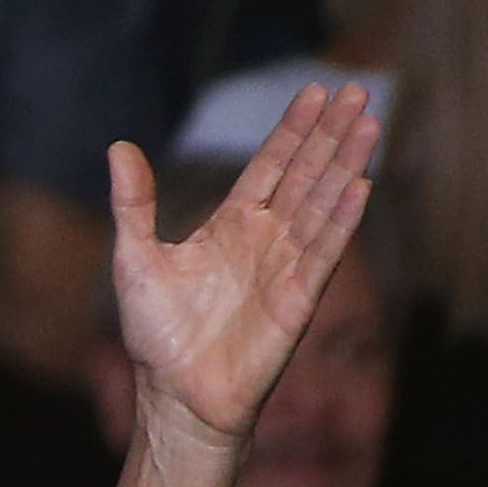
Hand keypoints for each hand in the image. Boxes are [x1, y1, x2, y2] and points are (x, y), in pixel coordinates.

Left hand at [110, 84, 378, 451]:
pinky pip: (324, 253)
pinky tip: (363, 185)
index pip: (270, 165)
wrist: (174, 396)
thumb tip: (118, 147)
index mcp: (230, 226)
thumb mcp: (134, 259)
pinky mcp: (297, 300)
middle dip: (330, 134)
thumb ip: (132, 204)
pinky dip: (343, 220)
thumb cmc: (156, 335)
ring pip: (323, 205)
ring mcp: (285, 267)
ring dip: (346, 165)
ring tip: (369, 123)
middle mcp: (265, 240)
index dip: (293, 129)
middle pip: (306, 175)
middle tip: (358, 90)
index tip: (316, 90)